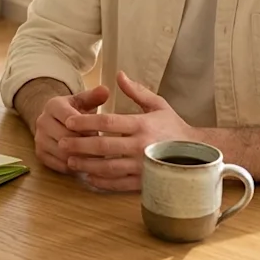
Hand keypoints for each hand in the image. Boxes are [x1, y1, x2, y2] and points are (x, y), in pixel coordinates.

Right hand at [33, 84, 109, 173]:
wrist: (54, 121)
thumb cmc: (74, 111)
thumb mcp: (83, 101)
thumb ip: (94, 96)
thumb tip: (105, 90)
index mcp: (53, 105)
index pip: (69, 118)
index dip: (86, 127)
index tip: (100, 131)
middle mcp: (42, 121)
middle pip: (66, 137)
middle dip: (86, 144)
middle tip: (103, 149)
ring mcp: (39, 139)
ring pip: (63, 153)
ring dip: (82, 157)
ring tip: (98, 158)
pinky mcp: (40, 154)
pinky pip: (59, 165)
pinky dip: (74, 167)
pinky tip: (87, 165)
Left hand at [59, 71, 193, 191]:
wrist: (197, 152)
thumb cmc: (173, 126)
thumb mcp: (158, 104)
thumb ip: (136, 91)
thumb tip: (119, 75)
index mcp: (142, 124)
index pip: (107, 123)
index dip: (86, 122)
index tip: (69, 121)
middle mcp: (141, 145)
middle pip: (102, 146)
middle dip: (79, 144)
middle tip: (62, 143)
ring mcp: (142, 166)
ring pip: (107, 168)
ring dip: (86, 165)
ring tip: (70, 161)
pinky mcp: (145, 182)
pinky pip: (118, 184)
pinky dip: (101, 182)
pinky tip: (89, 177)